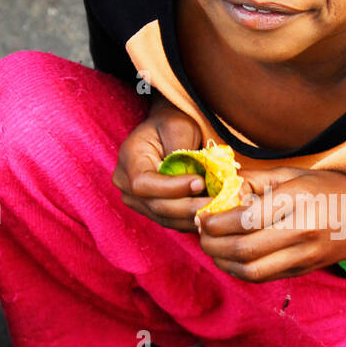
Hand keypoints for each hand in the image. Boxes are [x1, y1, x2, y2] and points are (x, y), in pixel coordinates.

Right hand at [111, 97, 206, 231]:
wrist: (167, 132)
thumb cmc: (172, 124)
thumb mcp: (178, 126)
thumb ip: (181, 149)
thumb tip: (192, 177)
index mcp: (128, 160)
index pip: (144, 184)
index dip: (172, 188)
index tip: (199, 182)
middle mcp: (126, 185)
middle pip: (156, 206)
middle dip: (188, 207)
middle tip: (217, 202)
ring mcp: (138, 202)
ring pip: (166, 219)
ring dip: (193, 217)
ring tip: (219, 209)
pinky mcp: (153, 211)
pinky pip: (173, 222)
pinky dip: (193, 220)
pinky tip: (213, 214)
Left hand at [196, 166, 345, 280]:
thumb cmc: (330, 190)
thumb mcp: (295, 175)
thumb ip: (256, 180)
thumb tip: (221, 188)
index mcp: (298, 201)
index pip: (246, 219)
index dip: (216, 221)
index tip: (203, 215)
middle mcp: (301, 232)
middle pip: (244, 249)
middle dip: (212, 244)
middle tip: (201, 232)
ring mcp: (304, 256)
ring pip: (251, 270)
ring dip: (222, 261)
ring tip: (211, 246)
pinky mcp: (302, 271)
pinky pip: (263, 276)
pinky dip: (239, 270)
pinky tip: (229, 257)